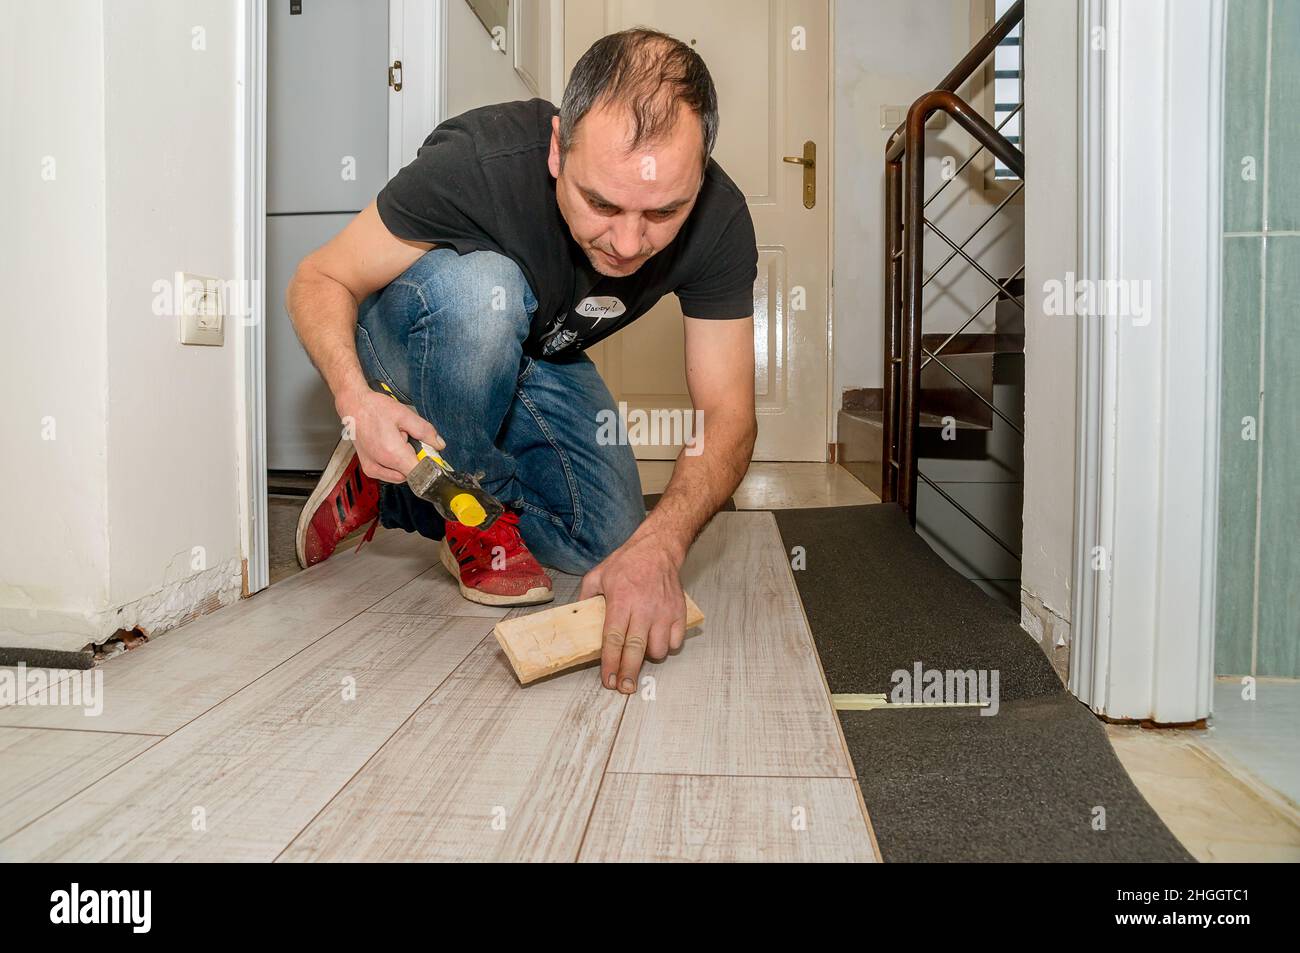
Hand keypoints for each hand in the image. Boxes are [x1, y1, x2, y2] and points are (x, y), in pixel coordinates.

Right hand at [336, 385, 443, 484]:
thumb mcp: (405, 415)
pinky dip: (394, 465)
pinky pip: (389, 474)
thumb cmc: (375, 408)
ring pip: (401, 475)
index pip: (420, 473)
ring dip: (404, 462)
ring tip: (396, 441)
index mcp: (393, 453)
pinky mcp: (369, 468)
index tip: (430, 454)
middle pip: (411, 473)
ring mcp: (373, 468)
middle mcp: (382, 464)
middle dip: (415, 460)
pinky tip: (389, 448)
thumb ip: (425, 431)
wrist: (353, 405)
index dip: (429, 465)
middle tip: (407, 439)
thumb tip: (439, 444)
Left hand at [579, 534, 686, 692]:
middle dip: (628, 672)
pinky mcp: (679, 612)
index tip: (608, 679)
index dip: (610, 662)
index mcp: (620, 601)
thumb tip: (577, 615)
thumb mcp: (598, 575)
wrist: (658, 549)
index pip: (613, 638)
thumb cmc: (627, 562)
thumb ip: (586, 597)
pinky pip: (675, 641)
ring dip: (648, 656)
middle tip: (624, 688)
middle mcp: (643, 608)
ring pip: (658, 649)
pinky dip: (667, 646)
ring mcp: (663, 612)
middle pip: (635, 649)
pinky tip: (658, 640)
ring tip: (640, 652)